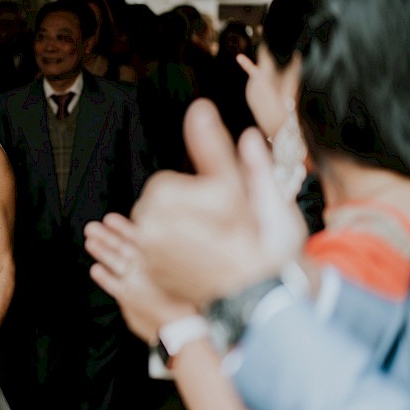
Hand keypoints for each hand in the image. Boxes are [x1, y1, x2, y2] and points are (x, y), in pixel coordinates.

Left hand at [85, 214, 196, 342]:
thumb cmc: (192, 299)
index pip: (136, 238)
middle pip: (121, 246)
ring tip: (90, 240)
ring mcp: (134, 280)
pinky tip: (95, 269)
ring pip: (114, 261)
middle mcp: (143, 266)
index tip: (110, 219)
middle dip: (106, 236)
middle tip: (92, 227)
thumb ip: (171, 258)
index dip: (123, 228)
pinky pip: (111, 283)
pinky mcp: (128, 296)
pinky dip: (102, 276)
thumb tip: (162, 245)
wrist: (186, 324)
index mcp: (157, 257)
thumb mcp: (185, 271)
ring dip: (101, 249)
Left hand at [128, 100, 302, 305]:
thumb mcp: (247, 188)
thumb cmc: (261, 244)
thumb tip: (200, 110)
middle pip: (160, 203)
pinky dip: (172, 250)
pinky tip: (199, 258)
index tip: (222, 209)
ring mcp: (147, 252)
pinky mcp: (150, 273)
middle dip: (187, 210)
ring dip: (179, 229)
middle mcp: (150, 226)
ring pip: (157, 225)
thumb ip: (217, 149)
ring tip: (211, 245)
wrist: (262, 300)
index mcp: (167, 199)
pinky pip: (153, 249)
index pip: (168, 183)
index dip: (200, 193)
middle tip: (220, 228)